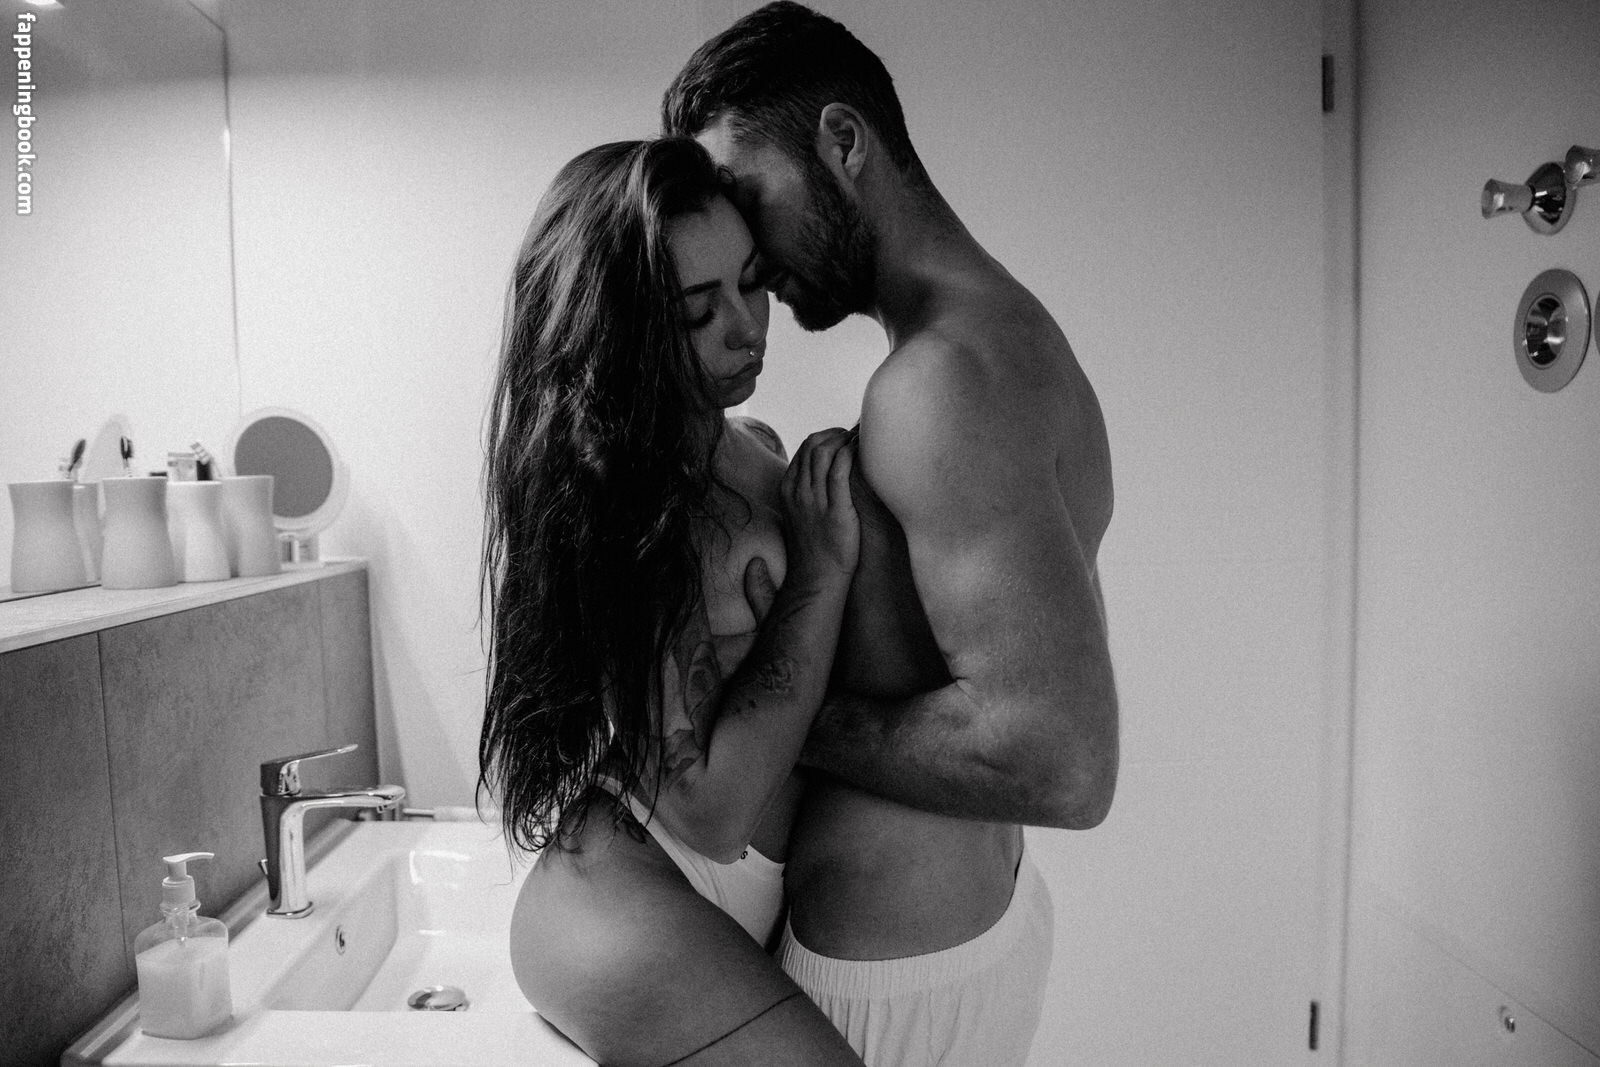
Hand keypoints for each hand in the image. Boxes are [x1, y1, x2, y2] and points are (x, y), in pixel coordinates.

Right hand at [780, 427, 859, 582]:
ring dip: (845, 440)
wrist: (818, 576)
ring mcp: (814, 500)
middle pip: (814, 445)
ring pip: (824, 452)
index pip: (805, 449)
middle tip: (856, 436)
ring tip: (862, 441)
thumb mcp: (802, 512)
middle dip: (837, 434)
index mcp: (788, 488)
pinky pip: (840, 471)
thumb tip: (827, 471)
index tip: (844, 438)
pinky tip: (864, 453)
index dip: (827, 437)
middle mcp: (798, 491)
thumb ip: (808, 490)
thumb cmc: (817, 545)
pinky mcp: (834, 510)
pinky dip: (851, 454)